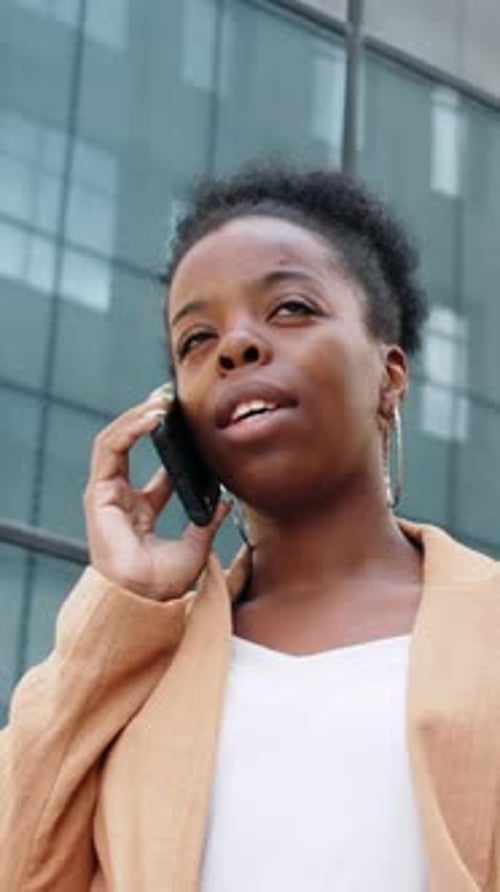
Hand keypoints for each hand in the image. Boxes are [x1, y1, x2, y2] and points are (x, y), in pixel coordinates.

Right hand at [84, 395, 229, 600]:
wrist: (143, 601)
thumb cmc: (163, 586)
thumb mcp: (196, 549)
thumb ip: (207, 523)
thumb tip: (226, 501)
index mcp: (141, 514)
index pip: (156, 471)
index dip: (172, 448)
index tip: (189, 427)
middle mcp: (121, 501)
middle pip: (130, 447)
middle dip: (149, 420)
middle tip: (172, 399)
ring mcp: (107, 496)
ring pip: (115, 441)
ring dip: (137, 417)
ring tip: (162, 400)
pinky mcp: (99, 493)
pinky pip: (110, 449)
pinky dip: (129, 428)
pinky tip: (152, 417)